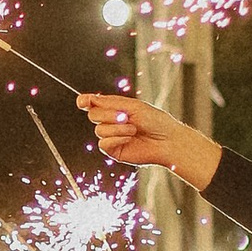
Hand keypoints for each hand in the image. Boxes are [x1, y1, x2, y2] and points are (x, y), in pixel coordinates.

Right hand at [80, 92, 217, 187]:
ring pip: (99, 130)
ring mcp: (111, 137)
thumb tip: (90, 99)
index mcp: (114, 109)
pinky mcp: (114, 151)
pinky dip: (116, 138)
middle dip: (108, 114)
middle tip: (125, 116)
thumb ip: (110, 103)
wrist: (167, 140)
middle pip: (93, 115)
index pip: (93, 104)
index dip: (85, 101)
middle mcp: (111, 122)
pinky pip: (103, 143)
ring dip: (116, 128)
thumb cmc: (155, 121)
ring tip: (133, 129)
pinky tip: (129, 138)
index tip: (84, 101)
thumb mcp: (132, 106)